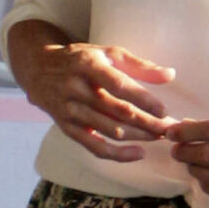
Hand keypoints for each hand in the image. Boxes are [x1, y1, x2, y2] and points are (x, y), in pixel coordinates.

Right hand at [14, 32, 172, 163]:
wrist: (38, 69)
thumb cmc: (80, 59)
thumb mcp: (107, 53)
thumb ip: (139, 65)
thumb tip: (170, 75)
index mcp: (88, 65)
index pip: (119, 85)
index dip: (144, 100)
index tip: (164, 110)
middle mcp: (76, 89)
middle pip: (118, 111)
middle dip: (148, 122)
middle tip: (170, 128)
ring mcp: (70, 111)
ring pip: (110, 130)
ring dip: (139, 137)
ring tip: (160, 136)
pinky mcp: (67, 128)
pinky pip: (95, 147)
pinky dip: (118, 154)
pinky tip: (139, 153)